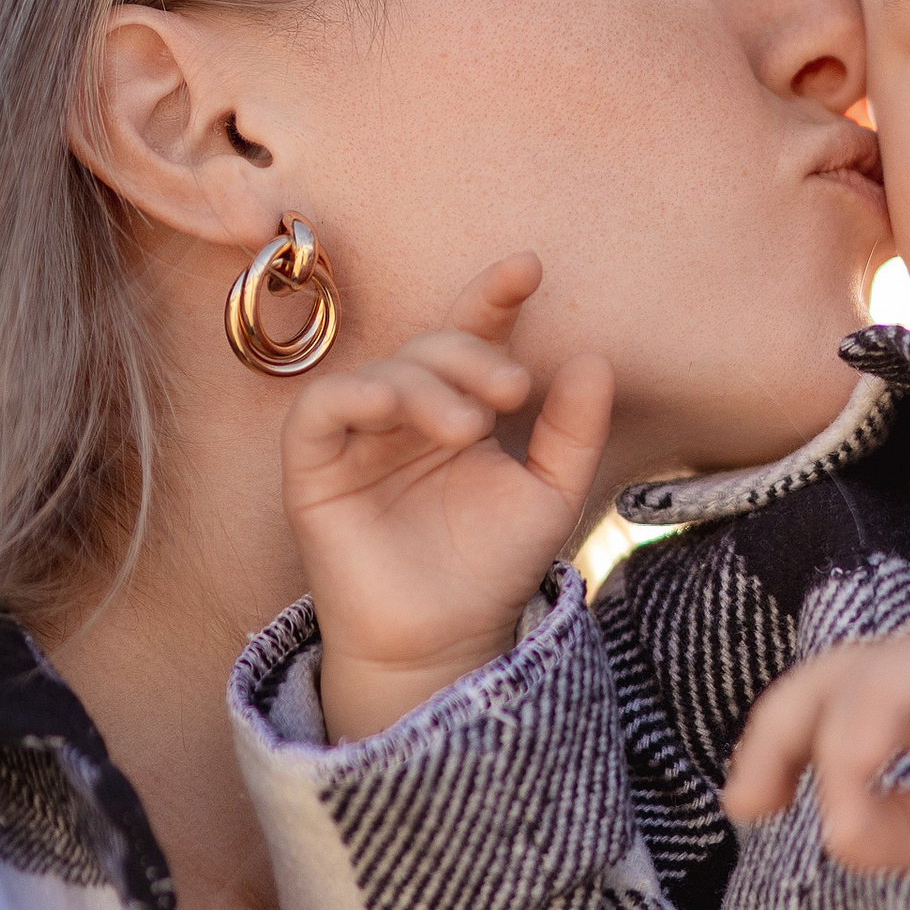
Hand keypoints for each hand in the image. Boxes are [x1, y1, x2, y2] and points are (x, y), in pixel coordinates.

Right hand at [280, 253, 614, 739]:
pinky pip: (319, 410)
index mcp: (461, 407)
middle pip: (432, 346)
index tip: (528, 268)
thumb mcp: (550, 493)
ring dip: (429, 384)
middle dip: (473, 354)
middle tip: (513, 391)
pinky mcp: (313, 470)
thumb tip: (595, 359)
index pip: (473, 333)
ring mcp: (359, 438)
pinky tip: (391, 407)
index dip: (494, 298)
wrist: (445, 642)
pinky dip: (353, 395)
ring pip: (383, 371)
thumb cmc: (491, 567)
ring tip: (469, 428)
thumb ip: (573, 430)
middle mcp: (407, 413)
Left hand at [722, 611, 909, 871]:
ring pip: (853, 675)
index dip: (770, 750)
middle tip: (752, 803)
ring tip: (836, 815)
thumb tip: (834, 839)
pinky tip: (859, 777)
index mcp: (901, 700)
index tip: (751, 808)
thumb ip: (890, 833)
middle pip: (818, 679)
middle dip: (771, 737)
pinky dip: (867, 725)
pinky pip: (905, 673)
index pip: (815, 707)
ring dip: (821, 744)